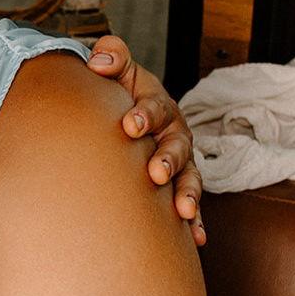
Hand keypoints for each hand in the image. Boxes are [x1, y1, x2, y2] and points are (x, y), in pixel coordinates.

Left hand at [84, 35, 205, 246]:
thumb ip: (110, 56)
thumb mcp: (116, 71)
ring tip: (182, 210)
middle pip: (176, 145)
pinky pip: (191, 204)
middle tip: (155, 172)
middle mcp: (175, 134)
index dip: (143, 115)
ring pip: (189, 177)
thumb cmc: (119, 93)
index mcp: (157, 105)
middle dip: (168, 158)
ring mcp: (180, 161)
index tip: (128, 125)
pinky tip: (197, 239)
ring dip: (188, 193)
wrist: (127, 114)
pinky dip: (195, 221)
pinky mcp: (179, 185)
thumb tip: (98, 62)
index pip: (153, 108)